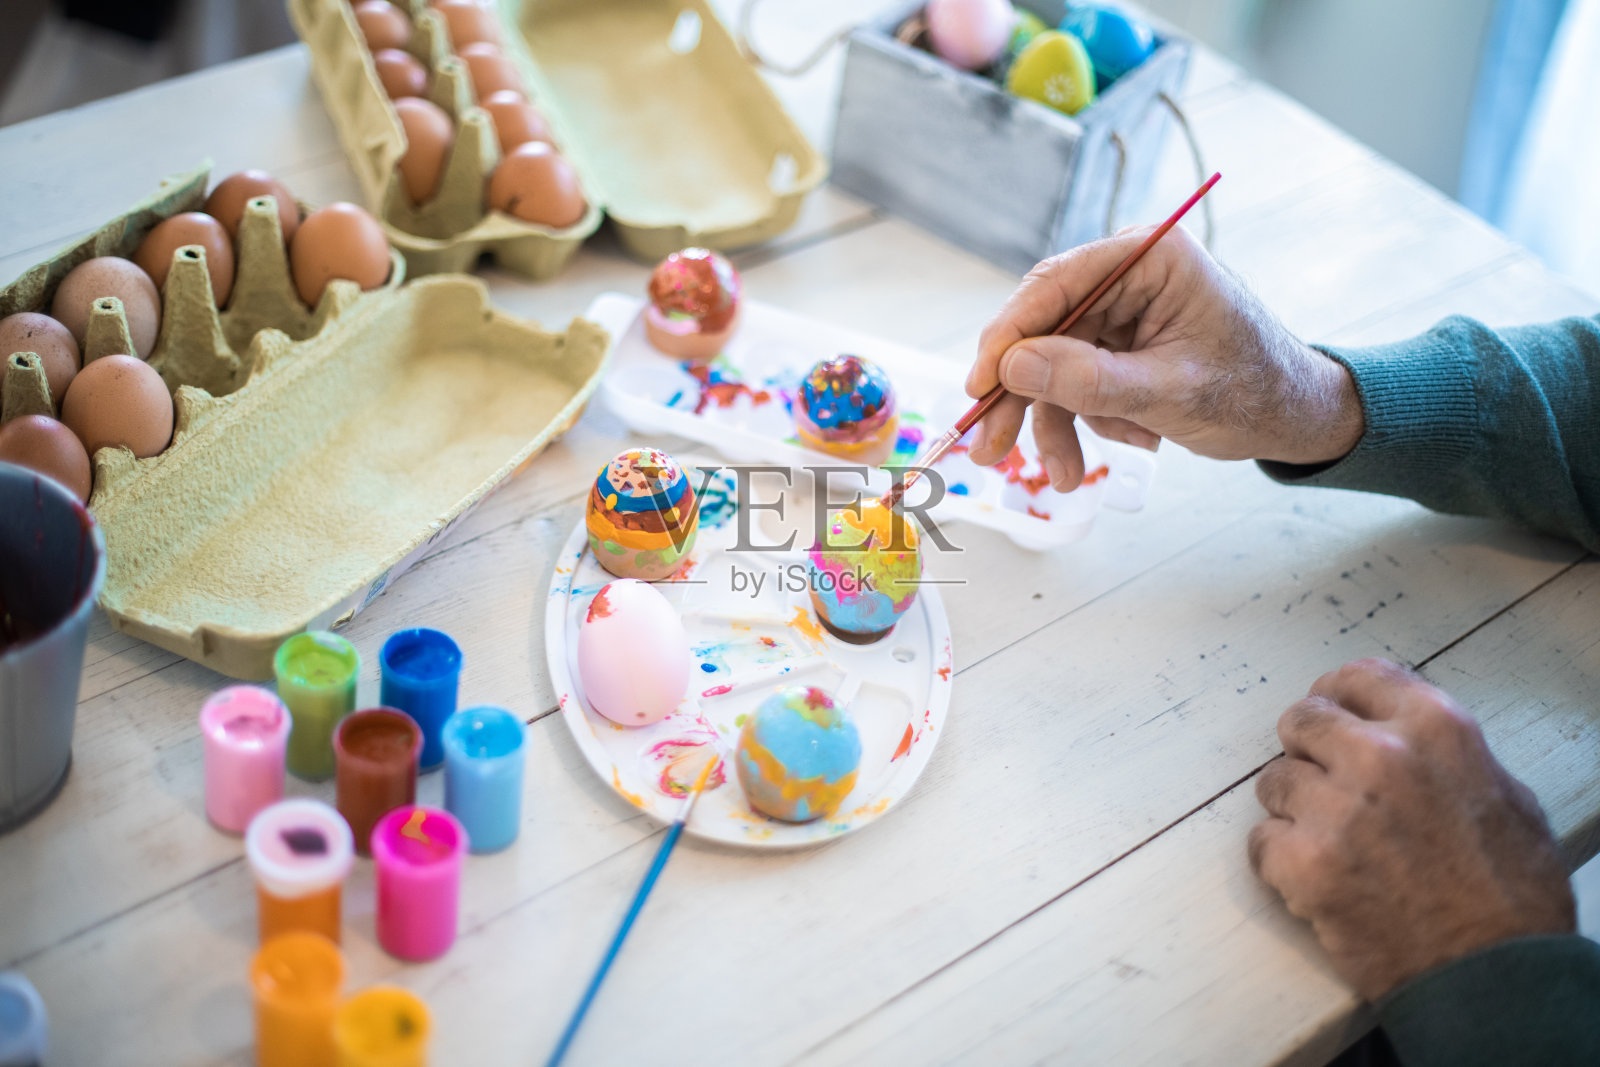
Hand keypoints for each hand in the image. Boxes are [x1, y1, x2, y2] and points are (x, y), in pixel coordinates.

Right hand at [965, 225, 1364, 488]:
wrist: (1294, 417)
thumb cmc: (1253, 392)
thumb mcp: (1168, 392)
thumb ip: (1088, 380)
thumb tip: (1011, 368)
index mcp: (1152, 257)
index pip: (1056, 285)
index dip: (1008, 336)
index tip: (978, 385)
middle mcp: (1128, 273)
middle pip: (1042, 329)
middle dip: (1020, 395)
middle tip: (989, 448)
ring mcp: (1121, 309)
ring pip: (1051, 364)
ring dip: (1055, 423)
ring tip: (1068, 476)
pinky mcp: (1118, 342)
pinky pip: (1073, 381)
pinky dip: (1086, 420)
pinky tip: (1131, 439)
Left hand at [1249, 658, 1574, 1000]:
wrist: (1494, 976)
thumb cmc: (1512, 892)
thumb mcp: (1505, 795)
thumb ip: (1444, 751)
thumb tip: (1399, 728)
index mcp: (1434, 727)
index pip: (1355, 677)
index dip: (1337, 699)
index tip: (1333, 719)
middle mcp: (1380, 755)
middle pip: (1300, 721)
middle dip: (1307, 752)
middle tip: (1327, 787)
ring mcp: (1336, 809)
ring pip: (1274, 782)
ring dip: (1294, 811)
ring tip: (1333, 844)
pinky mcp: (1303, 862)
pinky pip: (1261, 840)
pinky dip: (1280, 862)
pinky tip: (1317, 881)